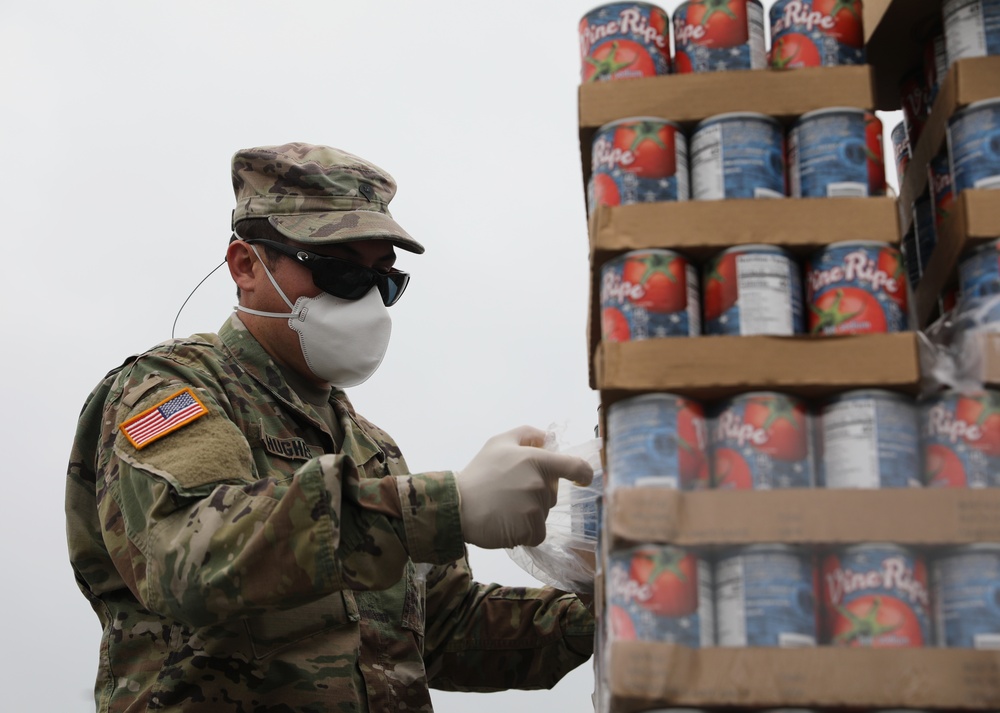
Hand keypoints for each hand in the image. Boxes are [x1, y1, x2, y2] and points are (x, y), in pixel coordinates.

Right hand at [456, 425, 593, 549]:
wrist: (456, 505)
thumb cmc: (478, 473)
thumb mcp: (498, 442)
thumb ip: (526, 434)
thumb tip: (547, 437)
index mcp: (537, 460)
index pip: (575, 467)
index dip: (583, 474)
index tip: (582, 479)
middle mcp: (540, 484)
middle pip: (553, 494)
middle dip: (538, 494)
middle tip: (511, 493)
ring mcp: (536, 508)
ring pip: (543, 514)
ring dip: (529, 514)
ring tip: (505, 509)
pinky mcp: (529, 529)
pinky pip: (538, 533)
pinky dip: (526, 532)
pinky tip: (508, 524)